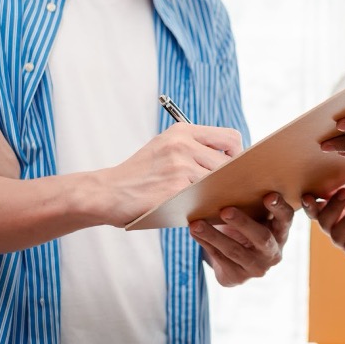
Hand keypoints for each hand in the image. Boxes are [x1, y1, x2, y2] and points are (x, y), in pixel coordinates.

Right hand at [99, 122, 243, 226]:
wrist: (106, 193)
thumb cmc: (140, 175)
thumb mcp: (165, 148)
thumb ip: (195, 149)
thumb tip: (234, 164)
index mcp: (182, 131)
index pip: (230, 138)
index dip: (237, 155)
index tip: (231, 169)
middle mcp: (182, 144)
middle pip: (229, 163)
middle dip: (229, 180)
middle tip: (225, 192)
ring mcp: (179, 166)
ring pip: (219, 183)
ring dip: (218, 195)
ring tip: (210, 202)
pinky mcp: (175, 189)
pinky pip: (205, 199)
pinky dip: (207, 207)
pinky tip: (201, 212)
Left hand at [189, 192, 293, 286]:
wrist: (237, 263)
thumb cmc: (247, 229)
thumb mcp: (255, 218)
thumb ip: (252, 204)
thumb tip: (229, 178)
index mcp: (281, 232)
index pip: (286, 219)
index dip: (279, 208)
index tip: (269, 195)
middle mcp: (273, 252)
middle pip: (261, 237)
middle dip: (243, 223)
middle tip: (225, 210)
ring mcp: (257, 267)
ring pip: (235, 251)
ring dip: (214, 236)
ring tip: (196, 224)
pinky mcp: (238, 277)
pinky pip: (220, 259)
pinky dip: (206, 243)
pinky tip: (194, 232)